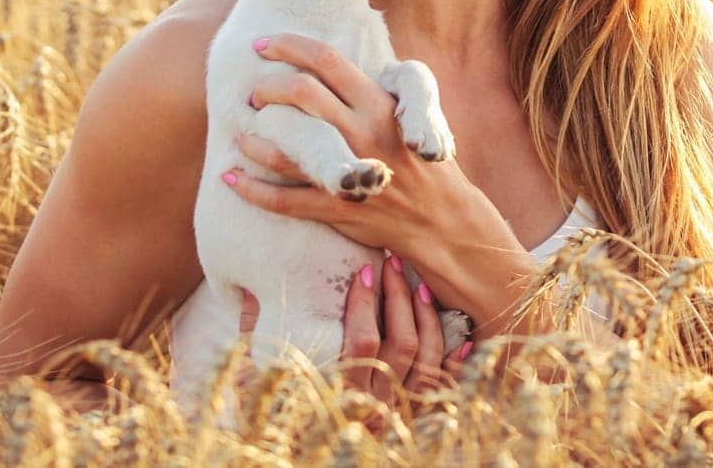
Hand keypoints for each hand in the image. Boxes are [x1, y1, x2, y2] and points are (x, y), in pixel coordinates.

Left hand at [222, 34, 482, 298]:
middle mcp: (364, 132)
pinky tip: (232, 180)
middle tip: (254, 96)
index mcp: (379, 104)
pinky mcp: (339, 208)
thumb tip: (323, 64)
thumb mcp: (407, 114)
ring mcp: (352, 170)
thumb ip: (367, 92)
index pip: (327, 60)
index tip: (262, 44)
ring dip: (254, 139)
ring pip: (287, 148)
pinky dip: (252, 190)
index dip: (290, 46)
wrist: (443, 218)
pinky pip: (284, 199)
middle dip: (267, 89)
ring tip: (240, 135)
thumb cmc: (422, 160)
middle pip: (302, 94)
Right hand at [234, 261, 471, 399]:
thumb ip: (257, 338)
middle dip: (399, 298)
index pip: (362, 342)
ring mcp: (397, 413)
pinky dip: (454, 362)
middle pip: (401, 344)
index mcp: (338, 394)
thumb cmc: (277, 418)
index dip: (366, 303)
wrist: (304, 460)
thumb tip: (250, 290)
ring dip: (426, 319)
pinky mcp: (413, 420)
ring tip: (417, 286)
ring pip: (425, 360)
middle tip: (392, 264)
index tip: (363, 271)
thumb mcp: (260, 382)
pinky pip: (442, 389)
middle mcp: (373, 406)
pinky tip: (462, 337)